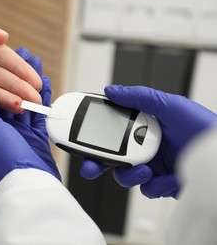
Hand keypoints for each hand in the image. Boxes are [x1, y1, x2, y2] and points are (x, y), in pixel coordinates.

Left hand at [0, 49, 59, 188]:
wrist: (25, 185)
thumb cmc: (0, 159)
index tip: (2, 56)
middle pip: (8, 93)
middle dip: (16, 73)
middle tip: (25, 53)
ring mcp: (17, 132)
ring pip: (25, 100)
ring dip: (30, 82)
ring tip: (36, 62)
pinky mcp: (34, 137)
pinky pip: (38, 114)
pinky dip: (42, 98)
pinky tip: (45, 83)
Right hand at [81, 85, 215, 197]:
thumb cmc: (202, 127)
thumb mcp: (170, 105)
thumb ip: (139, 96)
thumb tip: (110, 91)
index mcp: (142, 126)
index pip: (110, 129)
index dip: (92, 133)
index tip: (79, 135)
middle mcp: (144, 146)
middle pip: (110, 156)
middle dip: (95, 163)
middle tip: (89, 166)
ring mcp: (153, 166)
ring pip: (125, 176)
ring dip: (131, 175)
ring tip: (146, 170)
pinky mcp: (162, 183)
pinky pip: (148, 189)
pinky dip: (157, 185)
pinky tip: (171, 177)